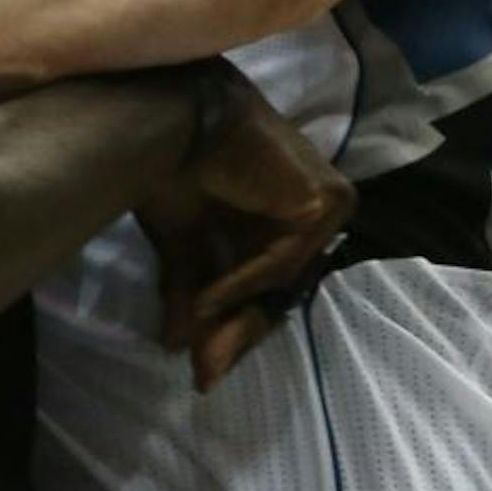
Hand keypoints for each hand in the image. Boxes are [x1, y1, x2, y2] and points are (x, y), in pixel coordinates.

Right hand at [139, 66, 354, 392]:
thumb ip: (193, 292)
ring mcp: (322, 203)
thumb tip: (177, 351)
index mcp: (280, 209)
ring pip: (280, 278)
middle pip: (277, 285)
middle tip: (206, 372)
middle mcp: (309, 206)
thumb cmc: (173, 165)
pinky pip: (282, 260)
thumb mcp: (185, 242)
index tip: (204, 363)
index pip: (268, 279)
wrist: (168, 117)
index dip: (235, 320)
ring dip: (235, 313)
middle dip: (236, 328)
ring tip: (201, 353)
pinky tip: (208, 302)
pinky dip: (243, 281)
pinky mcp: (323, 202)